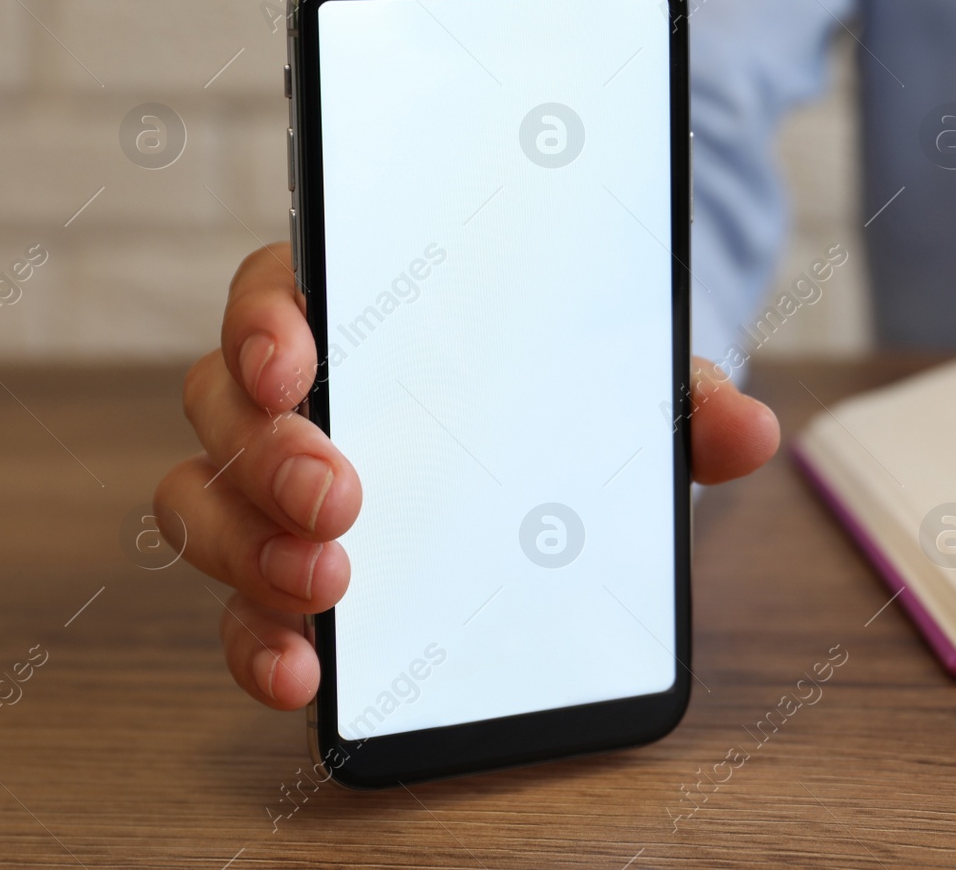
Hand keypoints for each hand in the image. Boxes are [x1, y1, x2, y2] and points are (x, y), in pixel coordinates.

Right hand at [154, 243, 780, 709]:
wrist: (559, 452)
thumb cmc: (564, 396)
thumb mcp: (626, 383)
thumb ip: (678, 395)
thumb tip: (750, 429)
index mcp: (365, 316)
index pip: (279, 288)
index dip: (266, 319)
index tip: (299, 360)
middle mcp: (303, 398)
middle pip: (225, 404)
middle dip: (269, 453)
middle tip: (342, 497)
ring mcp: (279, 487)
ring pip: (205, 501)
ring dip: (250, 547)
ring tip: (329, 586)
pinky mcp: (286, 570)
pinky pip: (238, 602)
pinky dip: (257, 638)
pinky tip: (304, 668)